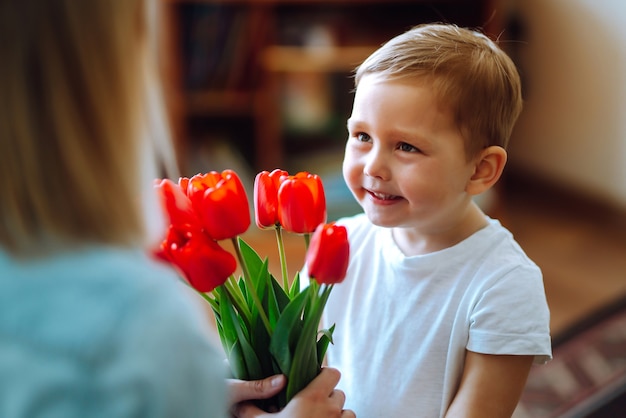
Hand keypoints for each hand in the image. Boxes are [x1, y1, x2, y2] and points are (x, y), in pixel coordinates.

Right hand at [231, 367, 354, 417]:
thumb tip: (239, 403)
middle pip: (339, 393)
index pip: (333, 373)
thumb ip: (249, 410)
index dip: (324, 374)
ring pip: (347, 412)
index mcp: (312, 398)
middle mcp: (331, 410)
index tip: (313, 380)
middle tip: (313, 405)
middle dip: (328, 397)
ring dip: (338, 414)